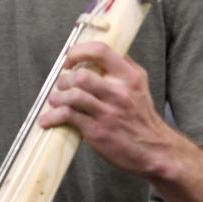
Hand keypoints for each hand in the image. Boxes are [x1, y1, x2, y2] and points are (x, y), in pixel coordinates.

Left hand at [39, 41, 174, 177]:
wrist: (155, 150)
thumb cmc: (142, 118)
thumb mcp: (139, 86)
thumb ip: (121, 68)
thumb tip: (96, 52)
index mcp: (130, 77)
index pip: (101, 51)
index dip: (78, 52)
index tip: (69, 59)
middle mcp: (120, 92)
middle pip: (81, 75)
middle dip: (64, 80)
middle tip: (61, 86)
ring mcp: (108, 112)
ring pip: (73, 95)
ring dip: (57, 97)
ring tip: (55, 101)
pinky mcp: (97, 130)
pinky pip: (68, 117)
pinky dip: (52, 117)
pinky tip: (47, 120)